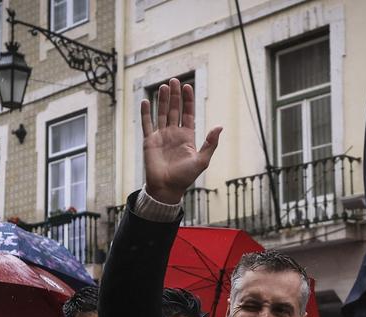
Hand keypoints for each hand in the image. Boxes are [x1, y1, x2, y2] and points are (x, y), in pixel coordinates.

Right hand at [141, 78, 221, 203]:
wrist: (167, 188)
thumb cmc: (185, 177)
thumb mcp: (202, 160)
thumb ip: (210, 144)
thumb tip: (220, 127)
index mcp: (187, 136)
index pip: (188, 113)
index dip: (188, 100)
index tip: (187, 86)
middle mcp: (174, 133)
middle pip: (174, 109)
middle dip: (175, 95)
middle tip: (174, 80)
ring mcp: (161, 136)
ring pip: (162, 113)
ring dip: (163, 100)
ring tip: (164, 86)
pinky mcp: (149, 141)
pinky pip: (147, 124)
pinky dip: (145, 112)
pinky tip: (146, 101)